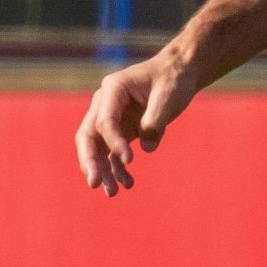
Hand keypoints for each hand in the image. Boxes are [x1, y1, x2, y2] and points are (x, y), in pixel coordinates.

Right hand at [75, 53, 197, 196]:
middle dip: (90, 161)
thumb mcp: (169, 95)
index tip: (130, 160)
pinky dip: (117, 169)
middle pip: (88, 136)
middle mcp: (106, 104)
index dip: (114, 142)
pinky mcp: (121, 130)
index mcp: (114, 89)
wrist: (178, 73)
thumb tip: (146, 147)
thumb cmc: (173, 79)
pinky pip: (112, 154)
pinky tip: (128, 183)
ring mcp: (111, 119)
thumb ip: (156, 119)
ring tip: (112, 193)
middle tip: (95, 183)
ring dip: (102, 171)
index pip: (105, 120)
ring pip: (97, 149)